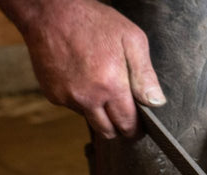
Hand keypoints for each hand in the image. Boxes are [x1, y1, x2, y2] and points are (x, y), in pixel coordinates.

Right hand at [19, 0, 164, 138]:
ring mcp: (67, 98)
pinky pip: (73, 108)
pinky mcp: (53, 95)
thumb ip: (145, 75)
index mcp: (110, 85)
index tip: (140, 127)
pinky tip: (84, 80)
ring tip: (102, 89)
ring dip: (99, 113)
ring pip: (90, 120)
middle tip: (125, 116)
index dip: (136, 129)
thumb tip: (156, 102)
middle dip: (119, 127)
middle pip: (108, 131)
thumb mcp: (132, 39)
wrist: (50, 12)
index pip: (127, 124)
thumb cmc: (93, 22)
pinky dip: (81, 101)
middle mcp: (88, 97)